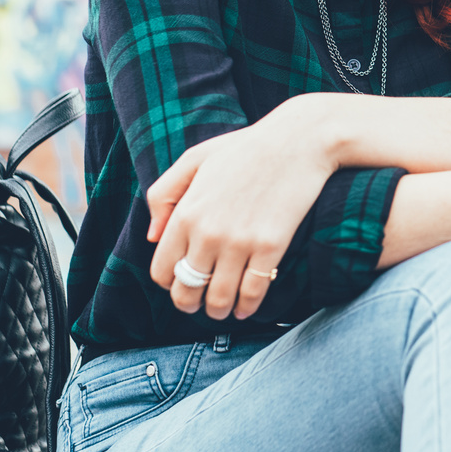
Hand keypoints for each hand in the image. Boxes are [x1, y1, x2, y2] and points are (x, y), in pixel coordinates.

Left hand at [146, 112, 337, 320]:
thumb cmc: (246, 147)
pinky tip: (246, 306)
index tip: (180, 281)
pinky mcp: (270, 247)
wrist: (298, 140)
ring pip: (218, 299)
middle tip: (198, 303)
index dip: (169, 283)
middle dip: (189, 304)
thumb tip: (152, 237)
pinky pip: (253, 292)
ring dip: (217, 311)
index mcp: (186, 213)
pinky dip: (247, 307)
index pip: (162, 271)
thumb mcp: (193, 159)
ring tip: (222, 307)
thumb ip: (163, 195)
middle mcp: (208, 233)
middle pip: (187, 291)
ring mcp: (240, 242)